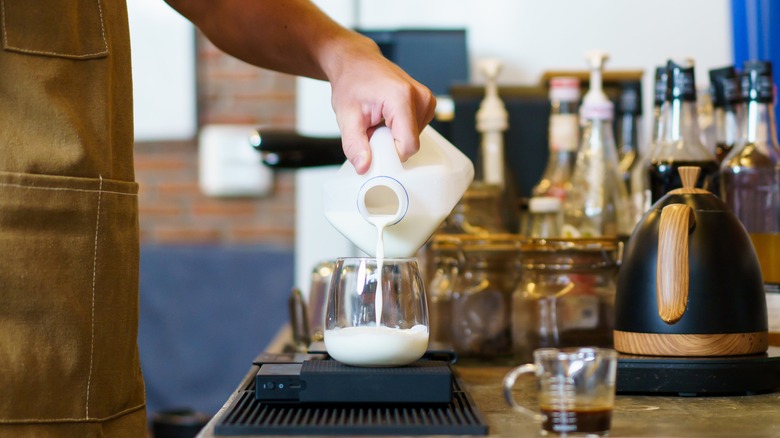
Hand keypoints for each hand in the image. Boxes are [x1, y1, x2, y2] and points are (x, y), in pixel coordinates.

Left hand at [326, 36, 435, 173]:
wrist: (356, 61)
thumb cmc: (351, 82)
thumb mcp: (346, 116)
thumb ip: (354, 144)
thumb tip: (364, 167)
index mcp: (402, 98)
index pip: (408, 145)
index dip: (389, 152)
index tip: (372, 143)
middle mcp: (420, 96)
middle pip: (411, 142)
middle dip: (390, 142)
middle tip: (372, 126)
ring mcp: (426, 98)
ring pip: (414, 137)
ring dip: (394, 135)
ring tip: (379, 118)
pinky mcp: (427, 102)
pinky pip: (416, 129)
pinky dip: (400, 128)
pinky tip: (387, 116)